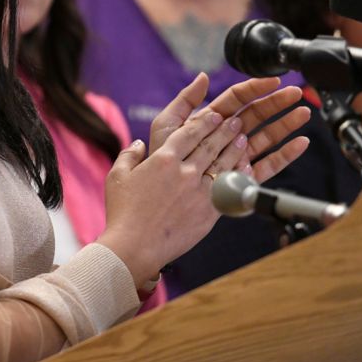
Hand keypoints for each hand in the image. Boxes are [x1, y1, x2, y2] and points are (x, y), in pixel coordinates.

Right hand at [96, 74, 309, 287]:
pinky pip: (228, 188)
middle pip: (210, 145)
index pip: (189, 133)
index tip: (214, 114)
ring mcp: (199, 191)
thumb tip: (138, 143)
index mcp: (162, 159)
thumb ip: (129, 155)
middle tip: (235, 121)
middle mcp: (184, 172)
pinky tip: (245, 167)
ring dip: (235, 149)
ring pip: (223, 164)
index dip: (204, 122)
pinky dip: (238, 175)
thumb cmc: (122, 213)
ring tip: (244, 139)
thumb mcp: (116, 177)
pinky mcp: (209, 211)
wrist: (135, 246)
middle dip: (225, 130)